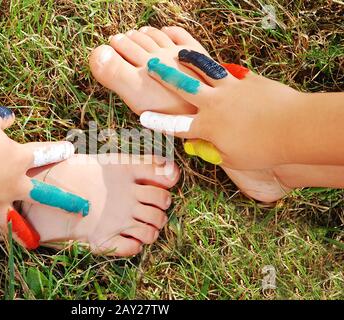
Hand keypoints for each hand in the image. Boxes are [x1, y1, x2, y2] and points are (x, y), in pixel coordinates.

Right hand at [0, 105, 75, 248]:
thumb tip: (8, 118)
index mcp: (18, 160)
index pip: (43, 153)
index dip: (57, 150)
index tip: (70, 150)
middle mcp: (12, 185)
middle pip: (41, 194)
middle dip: (61, 200)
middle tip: (79, 206)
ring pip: (13, 222)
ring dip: (22, 233)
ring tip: (30, 243)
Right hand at [139, 50, 303, 169]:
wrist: (294, 128)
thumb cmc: (264, 149)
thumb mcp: (233, 158)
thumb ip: (213, 151)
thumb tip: (202, 146)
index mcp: (206, 127)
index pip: (175, 125)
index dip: (158, 122)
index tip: (144, 116)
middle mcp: (213, 104)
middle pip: (183, 86)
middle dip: (165, 75)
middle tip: (152, 65)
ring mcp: (230, 89)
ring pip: (204, 71)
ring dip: (190, 61)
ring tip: (180, 53)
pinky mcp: (247, 80)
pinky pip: (231, 72)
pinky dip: (222, 69)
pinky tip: (219, 65)